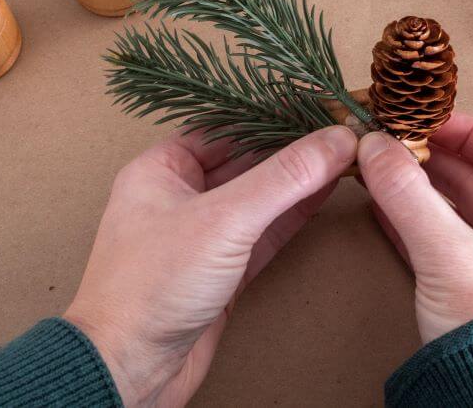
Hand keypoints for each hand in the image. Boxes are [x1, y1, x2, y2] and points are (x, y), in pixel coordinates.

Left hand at [64, 125, 356, 406]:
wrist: (128, 370)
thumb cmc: (152, 285)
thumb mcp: (224, 219)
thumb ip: (284, 177)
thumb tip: (336, 139)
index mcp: (162, 169)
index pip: (225, 126)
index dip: (270, 114)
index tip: (315, 103)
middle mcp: (181, 196)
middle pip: (246, 160)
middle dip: (292, 147)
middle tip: (339, 129)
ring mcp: (203, 235)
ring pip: (260, 197)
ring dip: (299, 181)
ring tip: (344, 156)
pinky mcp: (222, 270)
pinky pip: (264, 233)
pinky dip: (294, 215)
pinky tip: (324, 195)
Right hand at [357, 113, 472, 343]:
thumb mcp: (453, 257)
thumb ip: (410, 199)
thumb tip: (374, 145)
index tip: (430, 118)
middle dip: (436, 160)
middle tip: (393, 140)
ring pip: (456, 216)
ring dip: (419, 192)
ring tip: (380, 168)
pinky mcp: (472, 297)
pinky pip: (440, 246)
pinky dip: (411, 226)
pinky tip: (381, 209)